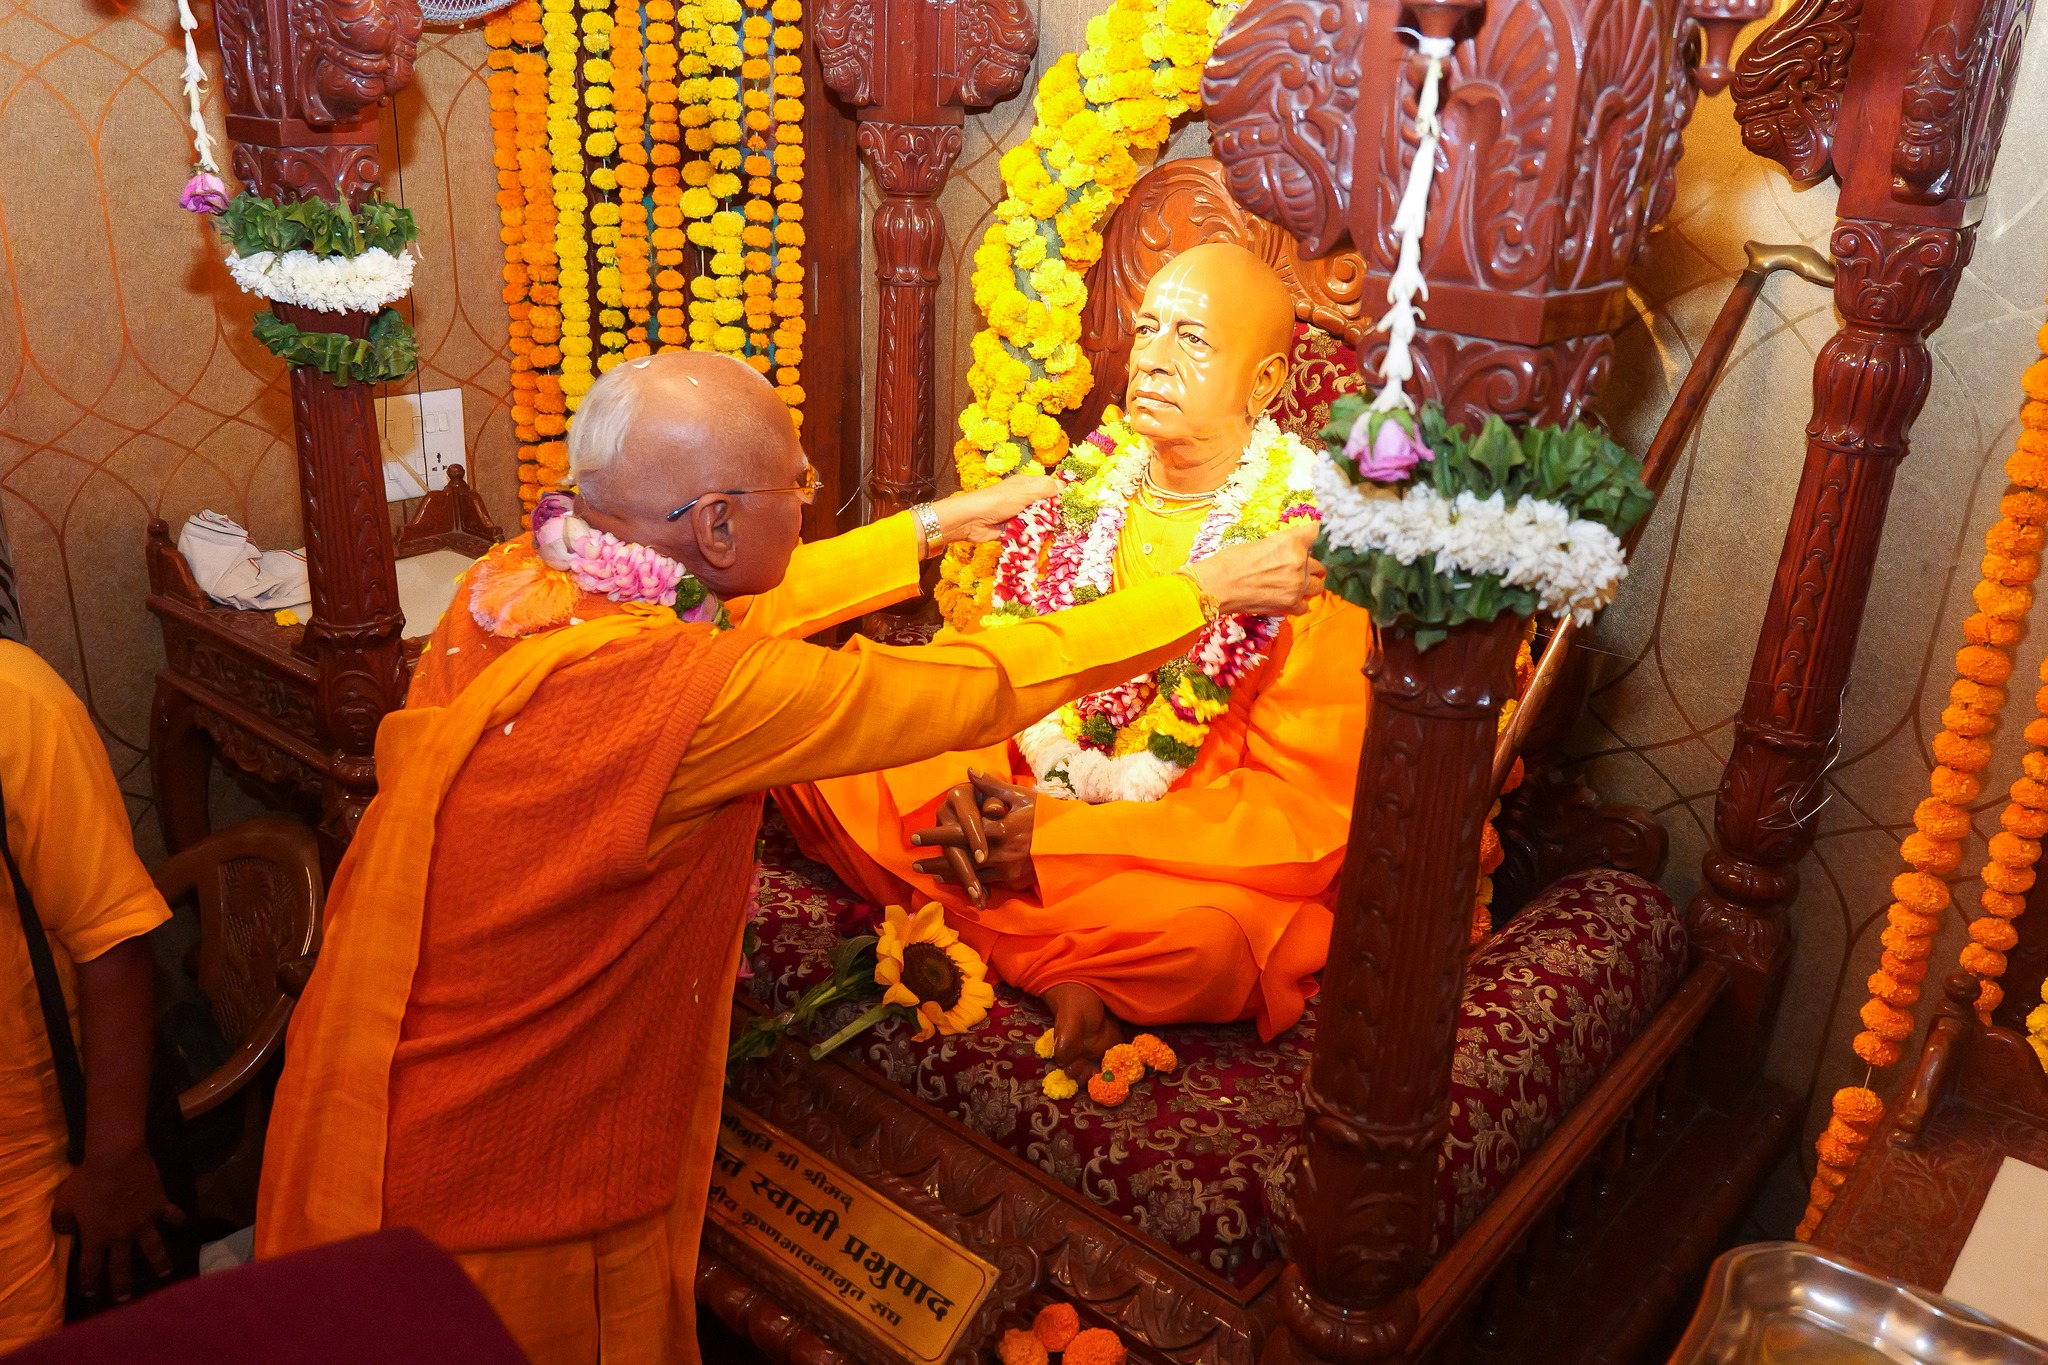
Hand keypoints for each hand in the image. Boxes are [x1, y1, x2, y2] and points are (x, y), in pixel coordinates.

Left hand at [51, 1144, 181, 1300]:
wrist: (116, 1159)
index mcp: (96, 1237)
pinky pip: (172, 1215)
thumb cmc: (86, 1181)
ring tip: (165, 1272)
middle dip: (122, 1284)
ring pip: (154, 1248)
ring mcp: (143, 1222)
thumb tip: (67, 1231)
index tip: (90, 1292)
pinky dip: (177, 1219)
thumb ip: (63, 1222)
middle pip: (122, 1266)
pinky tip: (181, 1222)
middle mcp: (121, 1236)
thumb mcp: (63, 1203)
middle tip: (125, 1297)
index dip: (89, 1282)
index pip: (90, 1267)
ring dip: (160, 1262)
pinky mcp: (159, 1206)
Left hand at [911, 769, 1038, 905]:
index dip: (936, 835)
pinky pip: (986, 884)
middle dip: (935, 861)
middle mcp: (1001, 851)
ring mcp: (1007, 869)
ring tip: (928, 874)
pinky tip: (955, 882)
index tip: (915, 835)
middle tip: (914, 862)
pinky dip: (968, 883)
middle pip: (961, 858)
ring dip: (948, 875)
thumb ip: (993, 786)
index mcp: (1001, 828)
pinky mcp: (1013, 881)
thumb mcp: (1022, 796)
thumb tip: (969, 771)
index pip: (961, 832)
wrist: (1071, 844)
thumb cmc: (1045, 816)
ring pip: (971, 875)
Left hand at [931, 473, 1061, 545]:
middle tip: (1069, 521)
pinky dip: (1034, 537)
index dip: (1062, 493)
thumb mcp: (1025, 492)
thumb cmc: (997, 501)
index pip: (1051, 486)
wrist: (972, 521)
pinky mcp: (1014, 530)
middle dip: (1056, 513)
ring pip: (1040, 521)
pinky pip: (1029, 534)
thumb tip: (1065, 484)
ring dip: (1045, 527)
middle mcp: (1025, 498)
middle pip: (1047, 505)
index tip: (1076, 503)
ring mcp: (1020, 515)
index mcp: (1028, 484)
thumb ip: (1046, 489)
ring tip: (1059, 533)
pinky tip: (1044, 541)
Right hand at [1186, 522, 1325, 616]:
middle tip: (1300, 569)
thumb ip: (1282, 546)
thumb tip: (1292, 549)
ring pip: (1317, 586)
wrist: (1218, 586)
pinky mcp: (1291, 605)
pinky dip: (1299, 603)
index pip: (1314, 533)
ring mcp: (1297, 586)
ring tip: (1296, 586)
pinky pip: (1305, 606)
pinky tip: (1287, 599)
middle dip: (1311, 566)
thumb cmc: (1231, 561)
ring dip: (1309, 585)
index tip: (1309, 540)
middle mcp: (1300, 563)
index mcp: (1291, 542)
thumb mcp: (1260, 543)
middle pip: (1320, 565)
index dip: (1312, 536)